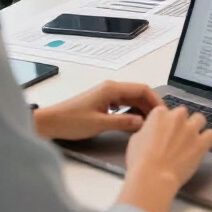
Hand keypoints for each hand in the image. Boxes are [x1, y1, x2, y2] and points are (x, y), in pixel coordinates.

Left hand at [33, 81, 162, 140]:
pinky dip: (131, 112)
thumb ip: (122, 122)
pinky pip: (123, 105)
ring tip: (149, 123)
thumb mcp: (99, 124)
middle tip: (159, 120)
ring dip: (141, 109)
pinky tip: (133, 123)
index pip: (142, 89)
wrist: (48, 123)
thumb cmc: (70, 121)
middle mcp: (111, 88)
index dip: (155, 100)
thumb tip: (142, 122)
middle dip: (150, 105)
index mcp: (112, 89)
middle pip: (138, 93)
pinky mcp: (102, 102)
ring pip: (131, 99)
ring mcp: (106, 95)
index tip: (163, 113)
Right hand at [124, 104, 211, 192]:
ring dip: (196, 128)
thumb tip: (152, 132)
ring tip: (190, 141)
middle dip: (180, 123)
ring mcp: (191, 129)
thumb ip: (148, 130)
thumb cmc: (140, 162)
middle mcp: (177, 117)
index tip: (164, 133)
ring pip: (200, 119)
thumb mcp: (136, 140)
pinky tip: (202, 147)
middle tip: (176, 138)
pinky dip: (207, 140)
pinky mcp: (202, 142)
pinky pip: (211, 134)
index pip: (166, 112)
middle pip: (183, 113)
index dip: (165, 123)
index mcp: (159, 114)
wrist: (152, 177)